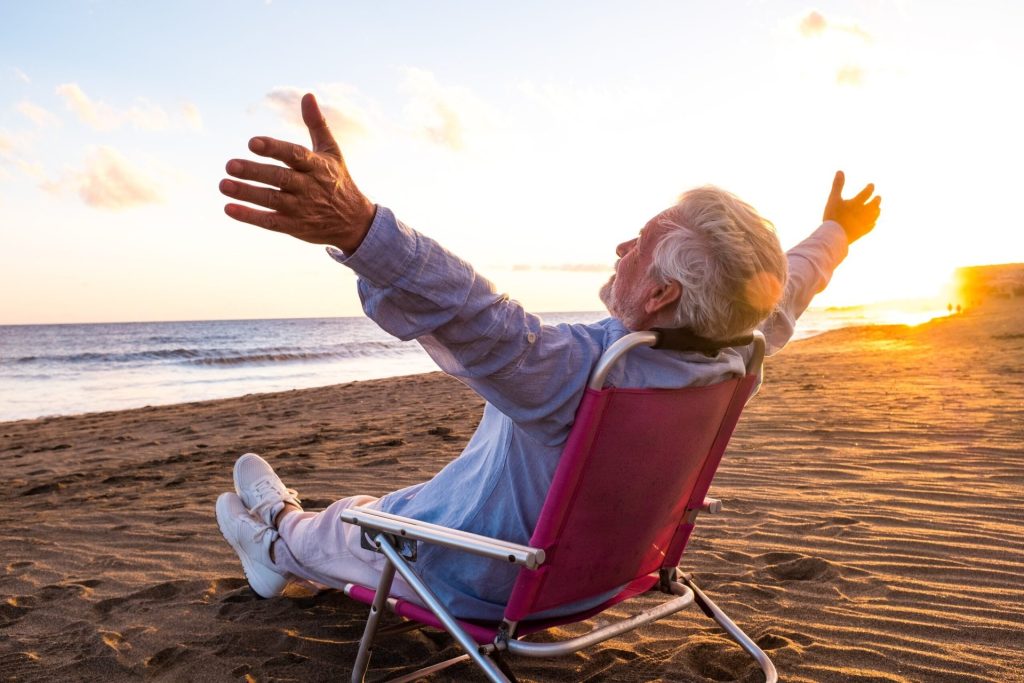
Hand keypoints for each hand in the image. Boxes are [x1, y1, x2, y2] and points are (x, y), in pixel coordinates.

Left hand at [220, 93, 374, 251]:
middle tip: (229, 165)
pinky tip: (229, 208)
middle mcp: (309, 187)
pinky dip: (250, 217)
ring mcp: (301, 208)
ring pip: (271, 200)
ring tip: (223, 184)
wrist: (355, 222)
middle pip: (279, 178)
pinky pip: (270, 222)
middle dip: (254, 172)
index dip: (274, 149)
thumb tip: (308, 95)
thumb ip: (317, 124)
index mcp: (317, 166)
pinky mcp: (295, 226)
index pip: (294, 155)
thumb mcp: (332, 151)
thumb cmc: (338, 180)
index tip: (252, 142)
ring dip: (247, 193)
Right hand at [822, 170, 880, 243]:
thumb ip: (837, 185)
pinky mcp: (862, 232)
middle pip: (874, 205)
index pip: (867, 193)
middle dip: (876, 200)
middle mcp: (864, 212)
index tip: (872, 185)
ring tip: (878, 209)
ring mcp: (864, 223)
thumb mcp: (833, 198)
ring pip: (874, 216)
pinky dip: (873, 223)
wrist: (834, 235)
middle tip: (879, 197)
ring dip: (877, 211)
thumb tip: (840, 171)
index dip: (870, 188)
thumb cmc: (833, 216)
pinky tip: (873, 223)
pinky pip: (870, 227)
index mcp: (857, 203)